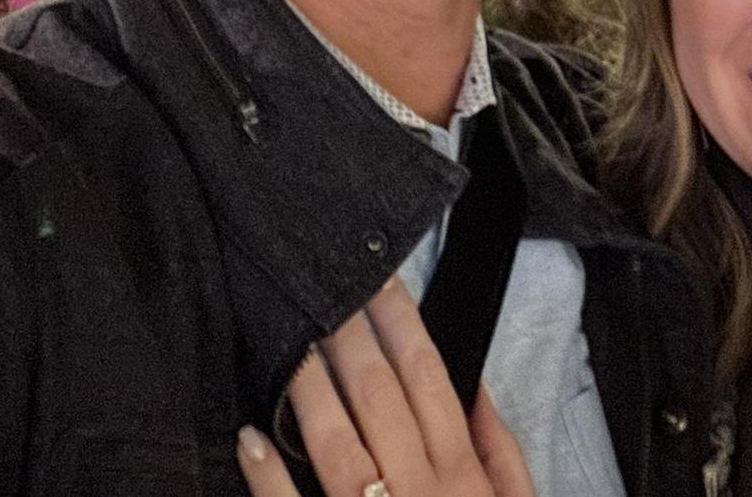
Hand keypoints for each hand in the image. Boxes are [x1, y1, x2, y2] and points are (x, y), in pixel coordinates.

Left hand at [236, 277, 535, 496]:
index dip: (402, 322)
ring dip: (310, 387)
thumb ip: (502, 452)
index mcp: (464, 479)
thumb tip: (474, 385)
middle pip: (379, 396)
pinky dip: (269, 478)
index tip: (379, 276)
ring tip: (290, 339)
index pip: (428, 378)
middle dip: (351, 333)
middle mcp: (420, 495)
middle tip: (325, 283)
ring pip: (337, 444)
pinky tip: (249, 436)